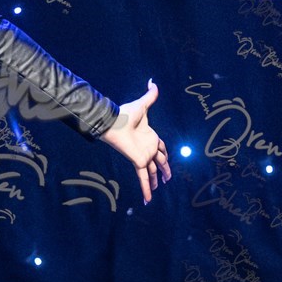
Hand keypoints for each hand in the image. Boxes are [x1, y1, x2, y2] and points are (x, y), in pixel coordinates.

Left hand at [99, 80, 171, 204]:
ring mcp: (144, 156)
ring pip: (153, 172)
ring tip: (160, 188)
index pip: (162, 147)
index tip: (167, 159)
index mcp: (150, 136)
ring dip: (157, 181)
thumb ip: (150, 95)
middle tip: (168, 178)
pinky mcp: (138, 161)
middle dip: (164, 170)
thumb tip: (153, 81)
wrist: (113, 122)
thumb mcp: (142, 105)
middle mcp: (148, 147)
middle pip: (160, 161)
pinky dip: (146, 189)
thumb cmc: (125, 114)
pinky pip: (144, 177)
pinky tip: (147, 200)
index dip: (165, 153)